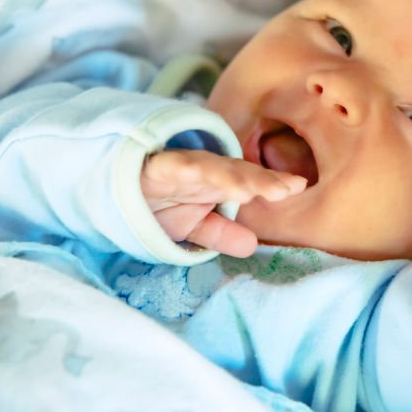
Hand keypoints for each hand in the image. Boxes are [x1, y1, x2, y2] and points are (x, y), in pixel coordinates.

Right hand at [140, 150, 306, 257]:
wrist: (113, 189)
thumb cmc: (157, 203)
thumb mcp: (191, 226)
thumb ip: (220, 234)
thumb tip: (251, 245)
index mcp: (217, 183)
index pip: (250, 181)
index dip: (272, 183)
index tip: (297, 185)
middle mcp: (203, 171)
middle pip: (235, 171)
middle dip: (259, 179)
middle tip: (285, 189)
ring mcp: (179, 166)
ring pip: (207, 167)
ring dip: (226, 175)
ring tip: (246, 191)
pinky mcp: (152, 167)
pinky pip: (168, 165)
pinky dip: (180, 167)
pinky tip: (192, 172)